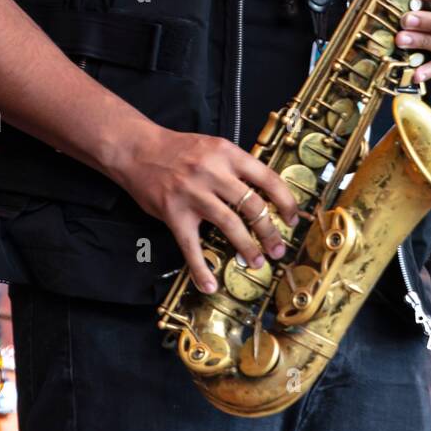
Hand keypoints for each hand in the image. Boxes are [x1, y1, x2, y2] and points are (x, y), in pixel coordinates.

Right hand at [106, 121, 300, 293]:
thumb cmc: (178, 149)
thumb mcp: (213, 147)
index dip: (285, 201)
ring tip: (256, 262)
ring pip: (230, 225)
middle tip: (278, 248)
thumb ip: (236, 166)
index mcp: (227, 153)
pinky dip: (200, 268)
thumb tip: (264, 192)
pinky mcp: (174, 213)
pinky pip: (191, 246)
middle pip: (253, 206)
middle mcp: (213, 172)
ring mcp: (193, 193)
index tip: (292, 219)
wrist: (138, 149)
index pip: (268, 178)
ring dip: (248, 248)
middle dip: (270, 232)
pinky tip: (209, 283)